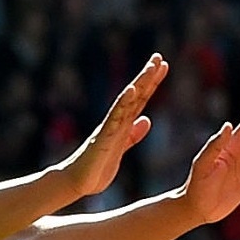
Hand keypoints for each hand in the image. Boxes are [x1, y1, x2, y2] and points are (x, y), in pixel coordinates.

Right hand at [58, 54, 168, 196]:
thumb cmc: (97, 167)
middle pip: (135, 95)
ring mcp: (109, 127)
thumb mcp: (121, 149)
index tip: (163, 66)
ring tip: (150, 67)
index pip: (140, 100)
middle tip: (158, 57)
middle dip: (147, 76)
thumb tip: (146, 120)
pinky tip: (131, 90)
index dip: (151, 83)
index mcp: (122, 125)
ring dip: (139, 83)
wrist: (76, 182)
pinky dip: (123, 103)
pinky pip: (114, 117)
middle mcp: (116, 121)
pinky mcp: (103, 137)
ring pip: (127, 101)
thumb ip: (133, 135)